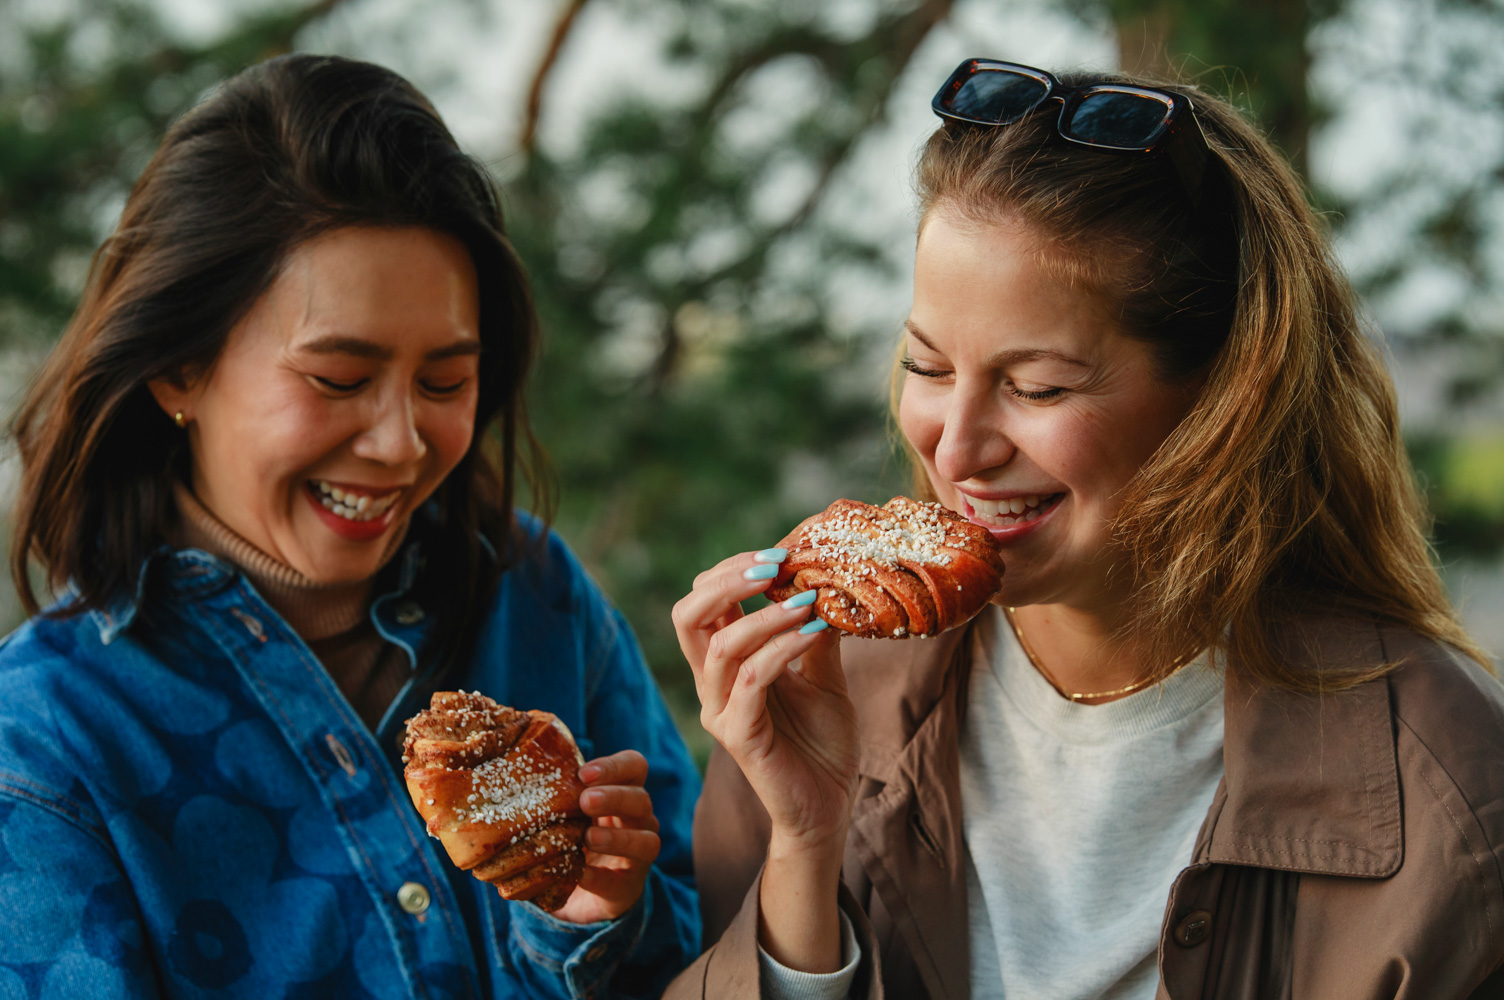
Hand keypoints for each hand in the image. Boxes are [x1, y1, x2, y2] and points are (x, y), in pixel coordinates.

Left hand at [551, 749, 660, 924]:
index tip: (584, 773)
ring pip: (645, 840)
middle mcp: (639, 819)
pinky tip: (580, 874)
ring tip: (588, 837)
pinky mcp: (629, 886)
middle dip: (614, 797)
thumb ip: (557, 792)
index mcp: (625, 791)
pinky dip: (599, 877)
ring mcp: (639, 854)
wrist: (580, 891)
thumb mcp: (568, 810)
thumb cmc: (573, 834)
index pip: (634, 767)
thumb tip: (512, 772)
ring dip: (617, 837)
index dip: (614, 767)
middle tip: (585, 800)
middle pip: (641, 799)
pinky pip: (620, 881)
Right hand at [672, 550, 859, 854]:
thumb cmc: (822, 741)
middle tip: (775, 564)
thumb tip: (825, 580)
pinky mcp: (739, 737)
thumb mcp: (823, 674)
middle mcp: (711, 685)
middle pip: (688, 615)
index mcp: (725, 664)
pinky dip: (782, 648)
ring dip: (765, 614)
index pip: (703, 601)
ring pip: (720, 646)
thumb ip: (815, 632)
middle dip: (727, 580)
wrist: (830, 805)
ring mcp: (720, 711)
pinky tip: (813, 631)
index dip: (732, 570)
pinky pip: (752, 681)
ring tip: (807, 600)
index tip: (781, 554)